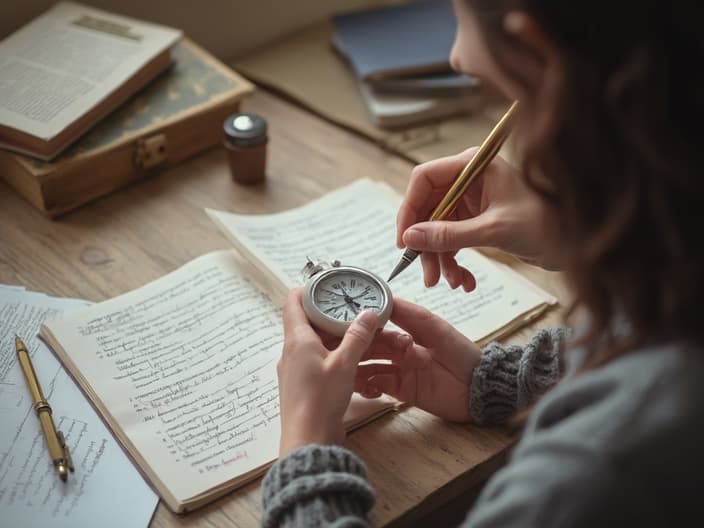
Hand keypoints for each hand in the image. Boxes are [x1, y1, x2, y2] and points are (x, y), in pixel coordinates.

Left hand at [278, 288, 378, 456]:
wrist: (308, 441)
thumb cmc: (321, 401)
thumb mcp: (345, 364)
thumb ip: (358, 336)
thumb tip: (369, 313)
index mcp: (297, 340)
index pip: (293, 301)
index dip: (308, 288)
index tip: (328, 285)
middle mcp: (291, 352)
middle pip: (306, 320)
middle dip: (329, 313)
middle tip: (351, 308)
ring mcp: (295, 369)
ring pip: (313, 342)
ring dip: (333, 335)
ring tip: (356, 332)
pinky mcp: (303, 385)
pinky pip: (316, 360)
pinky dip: (332, 354)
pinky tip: (350, 359)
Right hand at [355, 298, 480, 421]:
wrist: (480, 388)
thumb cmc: (462, 353)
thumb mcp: (436, 329)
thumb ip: (410, 315)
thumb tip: (384, 298)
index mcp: (409, 331)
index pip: (379, 325)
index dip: (363, 324)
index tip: (345, 321)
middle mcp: (401, 350)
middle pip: (371, 346)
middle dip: (357, 346)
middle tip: (340, 347)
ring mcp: (400, 371)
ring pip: (370, 366)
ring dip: (357, 367)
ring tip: (344, 368)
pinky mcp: (402, 391)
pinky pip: (378, 386)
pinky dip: (368, 385)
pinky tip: (362, 385)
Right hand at [396, 147, 558, 289]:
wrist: (576, 242)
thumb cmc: (546, 224)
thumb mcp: (493, 230)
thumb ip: (449, 234)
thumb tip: (410, 238)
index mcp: (473, 165)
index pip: (424, 179)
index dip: (409, 209)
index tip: (405, 241)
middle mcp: (469, 179)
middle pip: (428, 208)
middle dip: (427, 244)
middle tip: (427, 274)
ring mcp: (472, 201)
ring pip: (438, 229)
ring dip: (440, 258)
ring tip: (450, 283)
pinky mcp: (477, 220)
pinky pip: (453, 240)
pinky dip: (455, 261)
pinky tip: (465, 281)